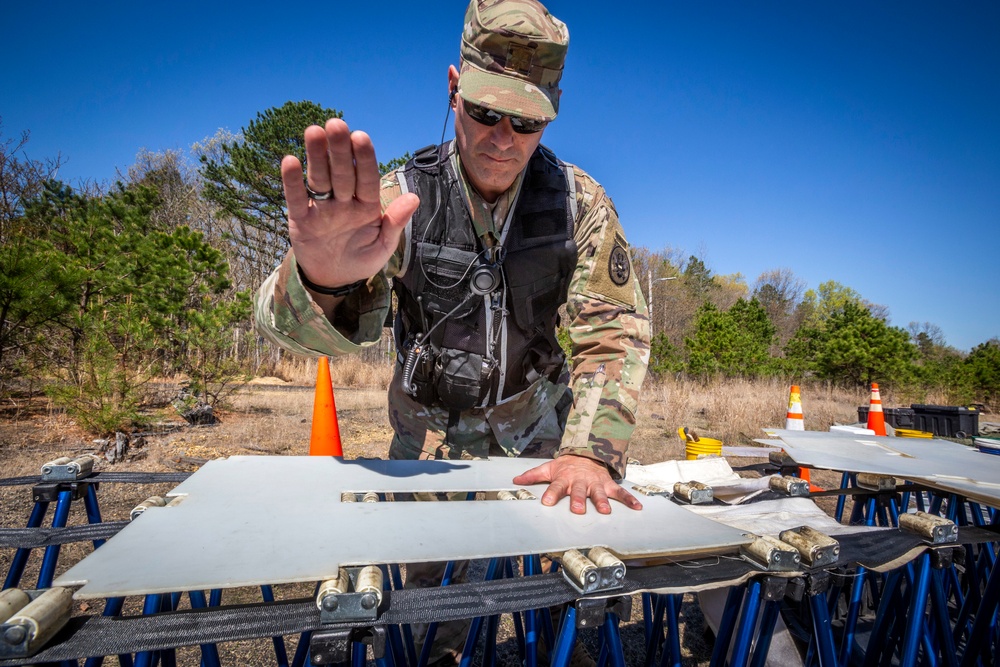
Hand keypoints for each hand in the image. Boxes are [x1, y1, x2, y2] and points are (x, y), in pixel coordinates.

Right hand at [282, 118, 418, 289]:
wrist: (334, 279)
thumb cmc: (362, 258)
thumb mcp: (383, 246)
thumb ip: (395, 223)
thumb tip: (414, 198)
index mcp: (367, 205)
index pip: (367, 179)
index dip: (365, 159)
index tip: (361, 137)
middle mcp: (344, 201)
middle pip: (342, 173)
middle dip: (340, 149)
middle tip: (336, 124)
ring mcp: (321, 209)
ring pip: (319, 179)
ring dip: (317, 156)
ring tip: (314, 132)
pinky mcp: (300, 220)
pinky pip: (295, 199)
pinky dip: (292, 182)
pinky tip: (290, 161)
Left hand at [512, 455, 642, 514]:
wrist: (588, 452)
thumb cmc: (567, 465)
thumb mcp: (549, 467)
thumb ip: (533, 475)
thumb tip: (515, 480)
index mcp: (565, 478)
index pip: (556, 487)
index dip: (551, 494)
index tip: (547, 502)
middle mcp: (581, 482)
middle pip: (579, 491)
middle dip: (578, 500)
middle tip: (578, 509)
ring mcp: (596, 483)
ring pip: (599, 493)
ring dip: (602, 501)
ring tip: (605, 510)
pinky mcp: (608, 484)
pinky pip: (620, 493)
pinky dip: (629, 499)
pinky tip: (637, 507)